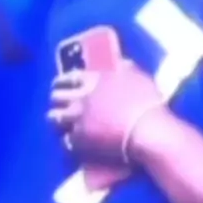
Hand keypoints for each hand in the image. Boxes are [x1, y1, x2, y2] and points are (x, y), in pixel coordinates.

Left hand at [47, 63, 164, 164]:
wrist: (147, 130)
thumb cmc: (147, 101)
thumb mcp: (137, 75)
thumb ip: (123, 67)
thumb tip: (118, 61)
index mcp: (94, 79)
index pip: (70, 77)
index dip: (63, 81)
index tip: (60, 83)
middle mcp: (81, 97)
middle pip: (57, 96)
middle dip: (56, 98)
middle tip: (57, 102)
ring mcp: (79, 119)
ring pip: (55, 118)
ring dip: (56, 118)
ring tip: (58, 121)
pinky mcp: (80, 140)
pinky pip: (66, 140)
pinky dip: (67, 140)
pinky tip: (70, 141)